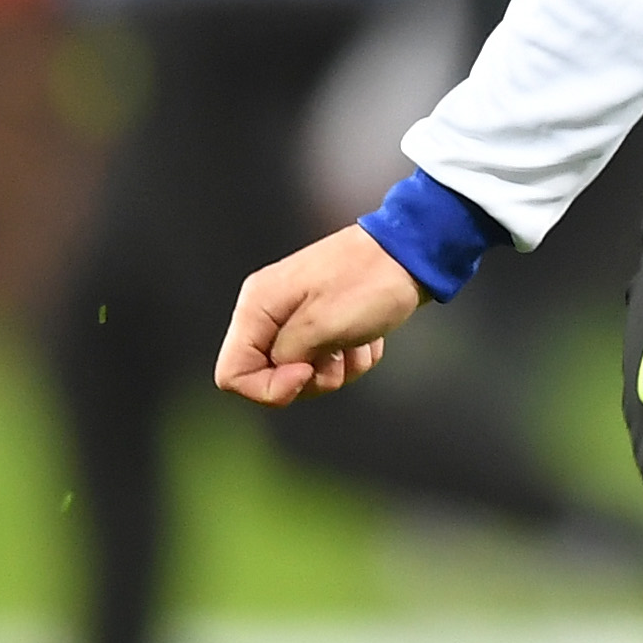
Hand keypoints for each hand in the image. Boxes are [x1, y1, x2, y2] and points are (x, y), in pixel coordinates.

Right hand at [217, 224, 423, 406]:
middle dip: (312, 377)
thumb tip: (279, 371)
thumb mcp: (322, 327)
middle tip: (339, 353)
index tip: (306, 371)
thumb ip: (285, 357)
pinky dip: (353, 356)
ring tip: (359, 338)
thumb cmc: (369, 283)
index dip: (267, 387)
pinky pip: (330, 362)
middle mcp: (269, 312)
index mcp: (257, 306)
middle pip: (270, 377)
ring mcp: (297, 318)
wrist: (411, 254)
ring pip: (305, 374)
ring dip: (339, 367)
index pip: (231, 374)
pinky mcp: (324, 323)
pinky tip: (369, 333)